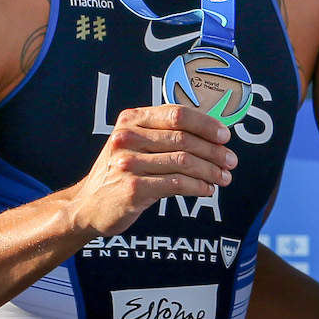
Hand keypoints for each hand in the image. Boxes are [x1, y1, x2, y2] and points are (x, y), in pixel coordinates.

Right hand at [70, 104, 235, 237]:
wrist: (87, 205)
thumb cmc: (120, 172)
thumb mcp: (134, 143)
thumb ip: (164, 134)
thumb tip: (211, 134)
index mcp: (131, 119)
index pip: (177, 113)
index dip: (206, 124)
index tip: (225, 136)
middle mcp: (127, 137)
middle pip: (184, 138)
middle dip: (214, 151)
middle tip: (230, 161)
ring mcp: (129, 163)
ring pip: (184, 162)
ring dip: (210, 170)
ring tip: (224, 177)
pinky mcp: (134, 188)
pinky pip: (177, 184)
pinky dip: (198, 186)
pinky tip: (207, 189)